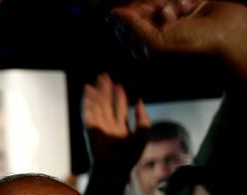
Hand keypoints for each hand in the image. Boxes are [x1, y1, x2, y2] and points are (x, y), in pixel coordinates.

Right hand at [83, 73, 149, 170]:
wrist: (114, 167)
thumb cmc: (128, 156)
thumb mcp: (143, 134)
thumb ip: (142, 118)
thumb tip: (139, 101)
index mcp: (120, 128)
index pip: (119, 109)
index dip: (119, 97)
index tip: (119, 86)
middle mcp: (108, 126)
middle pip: (107, 104)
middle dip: (106, 91)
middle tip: (105, 76)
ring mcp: (98, 126)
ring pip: (98, 105)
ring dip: (97, 92)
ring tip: (97, 79)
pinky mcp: (90, 128)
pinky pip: (88, 111)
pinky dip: (87, 100)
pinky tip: (88, 90)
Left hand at [112, 0, 246, 81]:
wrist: (227, 34)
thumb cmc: (193, 45)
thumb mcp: (157, 41)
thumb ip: (134, 27)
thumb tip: (112, 14)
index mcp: (146, 40)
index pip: (128, 20)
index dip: (131, 10)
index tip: (138, 9)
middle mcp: (157, 28)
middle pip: (143, 6)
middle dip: (152, 5)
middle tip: (168, 13)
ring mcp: (173, 14)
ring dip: (168, 1)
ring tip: (182, 12)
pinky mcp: (188, 3)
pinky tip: (190, 8)